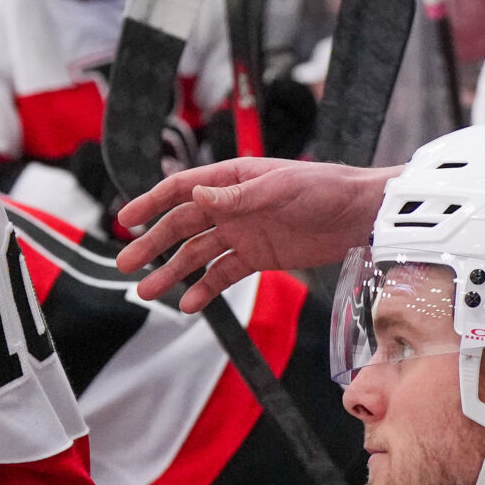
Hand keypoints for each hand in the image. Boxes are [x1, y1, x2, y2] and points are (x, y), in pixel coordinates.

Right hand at [114, 158, 396, 310]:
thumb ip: (236, 197)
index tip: (125, 218)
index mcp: (231, 179)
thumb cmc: (322, 188)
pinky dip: (205, 288)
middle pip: (181, 226)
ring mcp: (243, 232)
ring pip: (197, 254)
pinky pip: (224, 274)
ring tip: (147, 291)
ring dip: (172, 271)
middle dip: (152, 244)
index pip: (181, 189)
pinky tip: (188, 304)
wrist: (359, 215)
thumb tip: (196, 197)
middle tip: (125, 265)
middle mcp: (231, 206)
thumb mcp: (279, 189)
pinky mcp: (258, 257)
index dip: (151, 202)